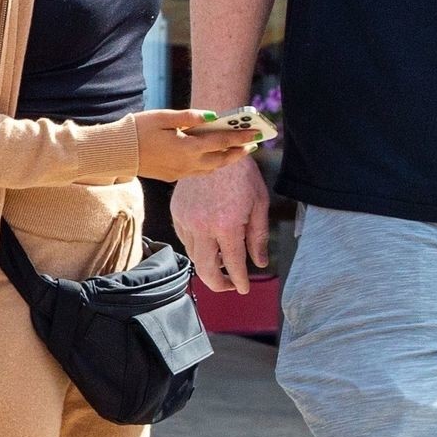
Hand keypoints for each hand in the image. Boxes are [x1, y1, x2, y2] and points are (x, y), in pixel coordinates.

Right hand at [134, 110, 255, 183]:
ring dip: (226, 160)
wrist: (117, 153)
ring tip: (237, 151)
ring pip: (211, 169)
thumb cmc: (138, 130)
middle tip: (252, 144)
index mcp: (187, 147)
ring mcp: (180, 172)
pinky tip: (213, 158)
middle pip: (221, 160)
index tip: (256, 134)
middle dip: (238, 152)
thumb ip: (189, 117)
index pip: (221, 142)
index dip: (240, 137)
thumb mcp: (163, 117)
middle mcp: (187, 163)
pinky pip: (198, 172)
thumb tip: (212, 116)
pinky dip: (211, 165)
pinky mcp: (173, 176)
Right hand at [171, 158, 269, 293]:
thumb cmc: (242, 174)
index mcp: (226, 225)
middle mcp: (203, 226)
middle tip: (229, 285)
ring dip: (207, 264)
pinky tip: (209, 243)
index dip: (239, 280)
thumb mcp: (259, 204)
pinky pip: (185, 240)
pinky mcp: (177, 213)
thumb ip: (258, 237)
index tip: (243, 288)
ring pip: (194, 256)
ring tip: (222, 263)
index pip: (233, 264)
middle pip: (206, 269)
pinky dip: (197, 247)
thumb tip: (260, 262)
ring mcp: (186, 220)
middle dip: (218, 283)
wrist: (214, 147)